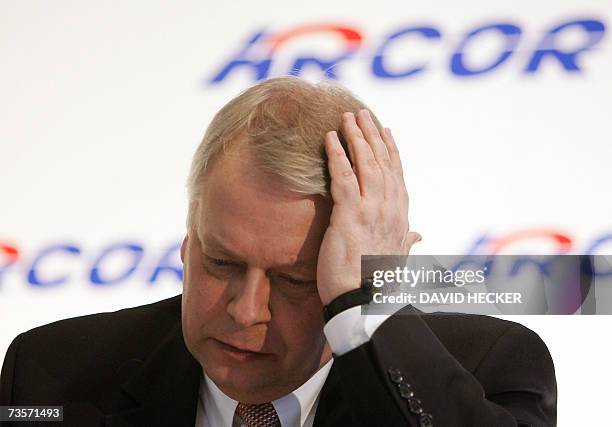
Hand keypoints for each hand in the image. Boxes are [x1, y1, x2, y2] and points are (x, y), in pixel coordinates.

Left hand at [316, 109, 420, 305]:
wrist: (364, 303)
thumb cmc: (377, 282)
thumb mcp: (397, 258)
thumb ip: (406, 241)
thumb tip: (418, 236)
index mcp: (400, 217)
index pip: (396, 174)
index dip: (390, 150)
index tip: (385, 130)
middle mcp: (390, 208)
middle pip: (382, 162)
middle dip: (372, 135)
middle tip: (362, 113)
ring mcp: (372, 210)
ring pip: (366, 164)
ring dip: (356, 138)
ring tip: (347, 118)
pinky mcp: (350, 216)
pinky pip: (344, 178)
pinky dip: (337, 155)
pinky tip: (330, 138)